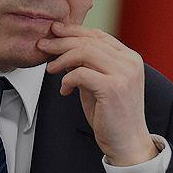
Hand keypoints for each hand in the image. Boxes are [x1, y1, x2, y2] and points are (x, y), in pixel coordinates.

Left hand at [37, 22, 157, 165]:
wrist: (127, 142)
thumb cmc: (112, 114)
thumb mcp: (100, 83)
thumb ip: (88, 65)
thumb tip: (64, 51)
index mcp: (129, 58)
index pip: (98, 35)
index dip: (74, 30)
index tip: (54, 31)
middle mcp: (129, 62)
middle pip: (88, 41)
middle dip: (61, 42)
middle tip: (43, 45)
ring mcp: (123, 74)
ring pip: (84, 53)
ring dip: (61, 59)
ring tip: (50, 69)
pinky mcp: (113, 88)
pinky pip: (80, 73)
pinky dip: (67, 80)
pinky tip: (64, 90)